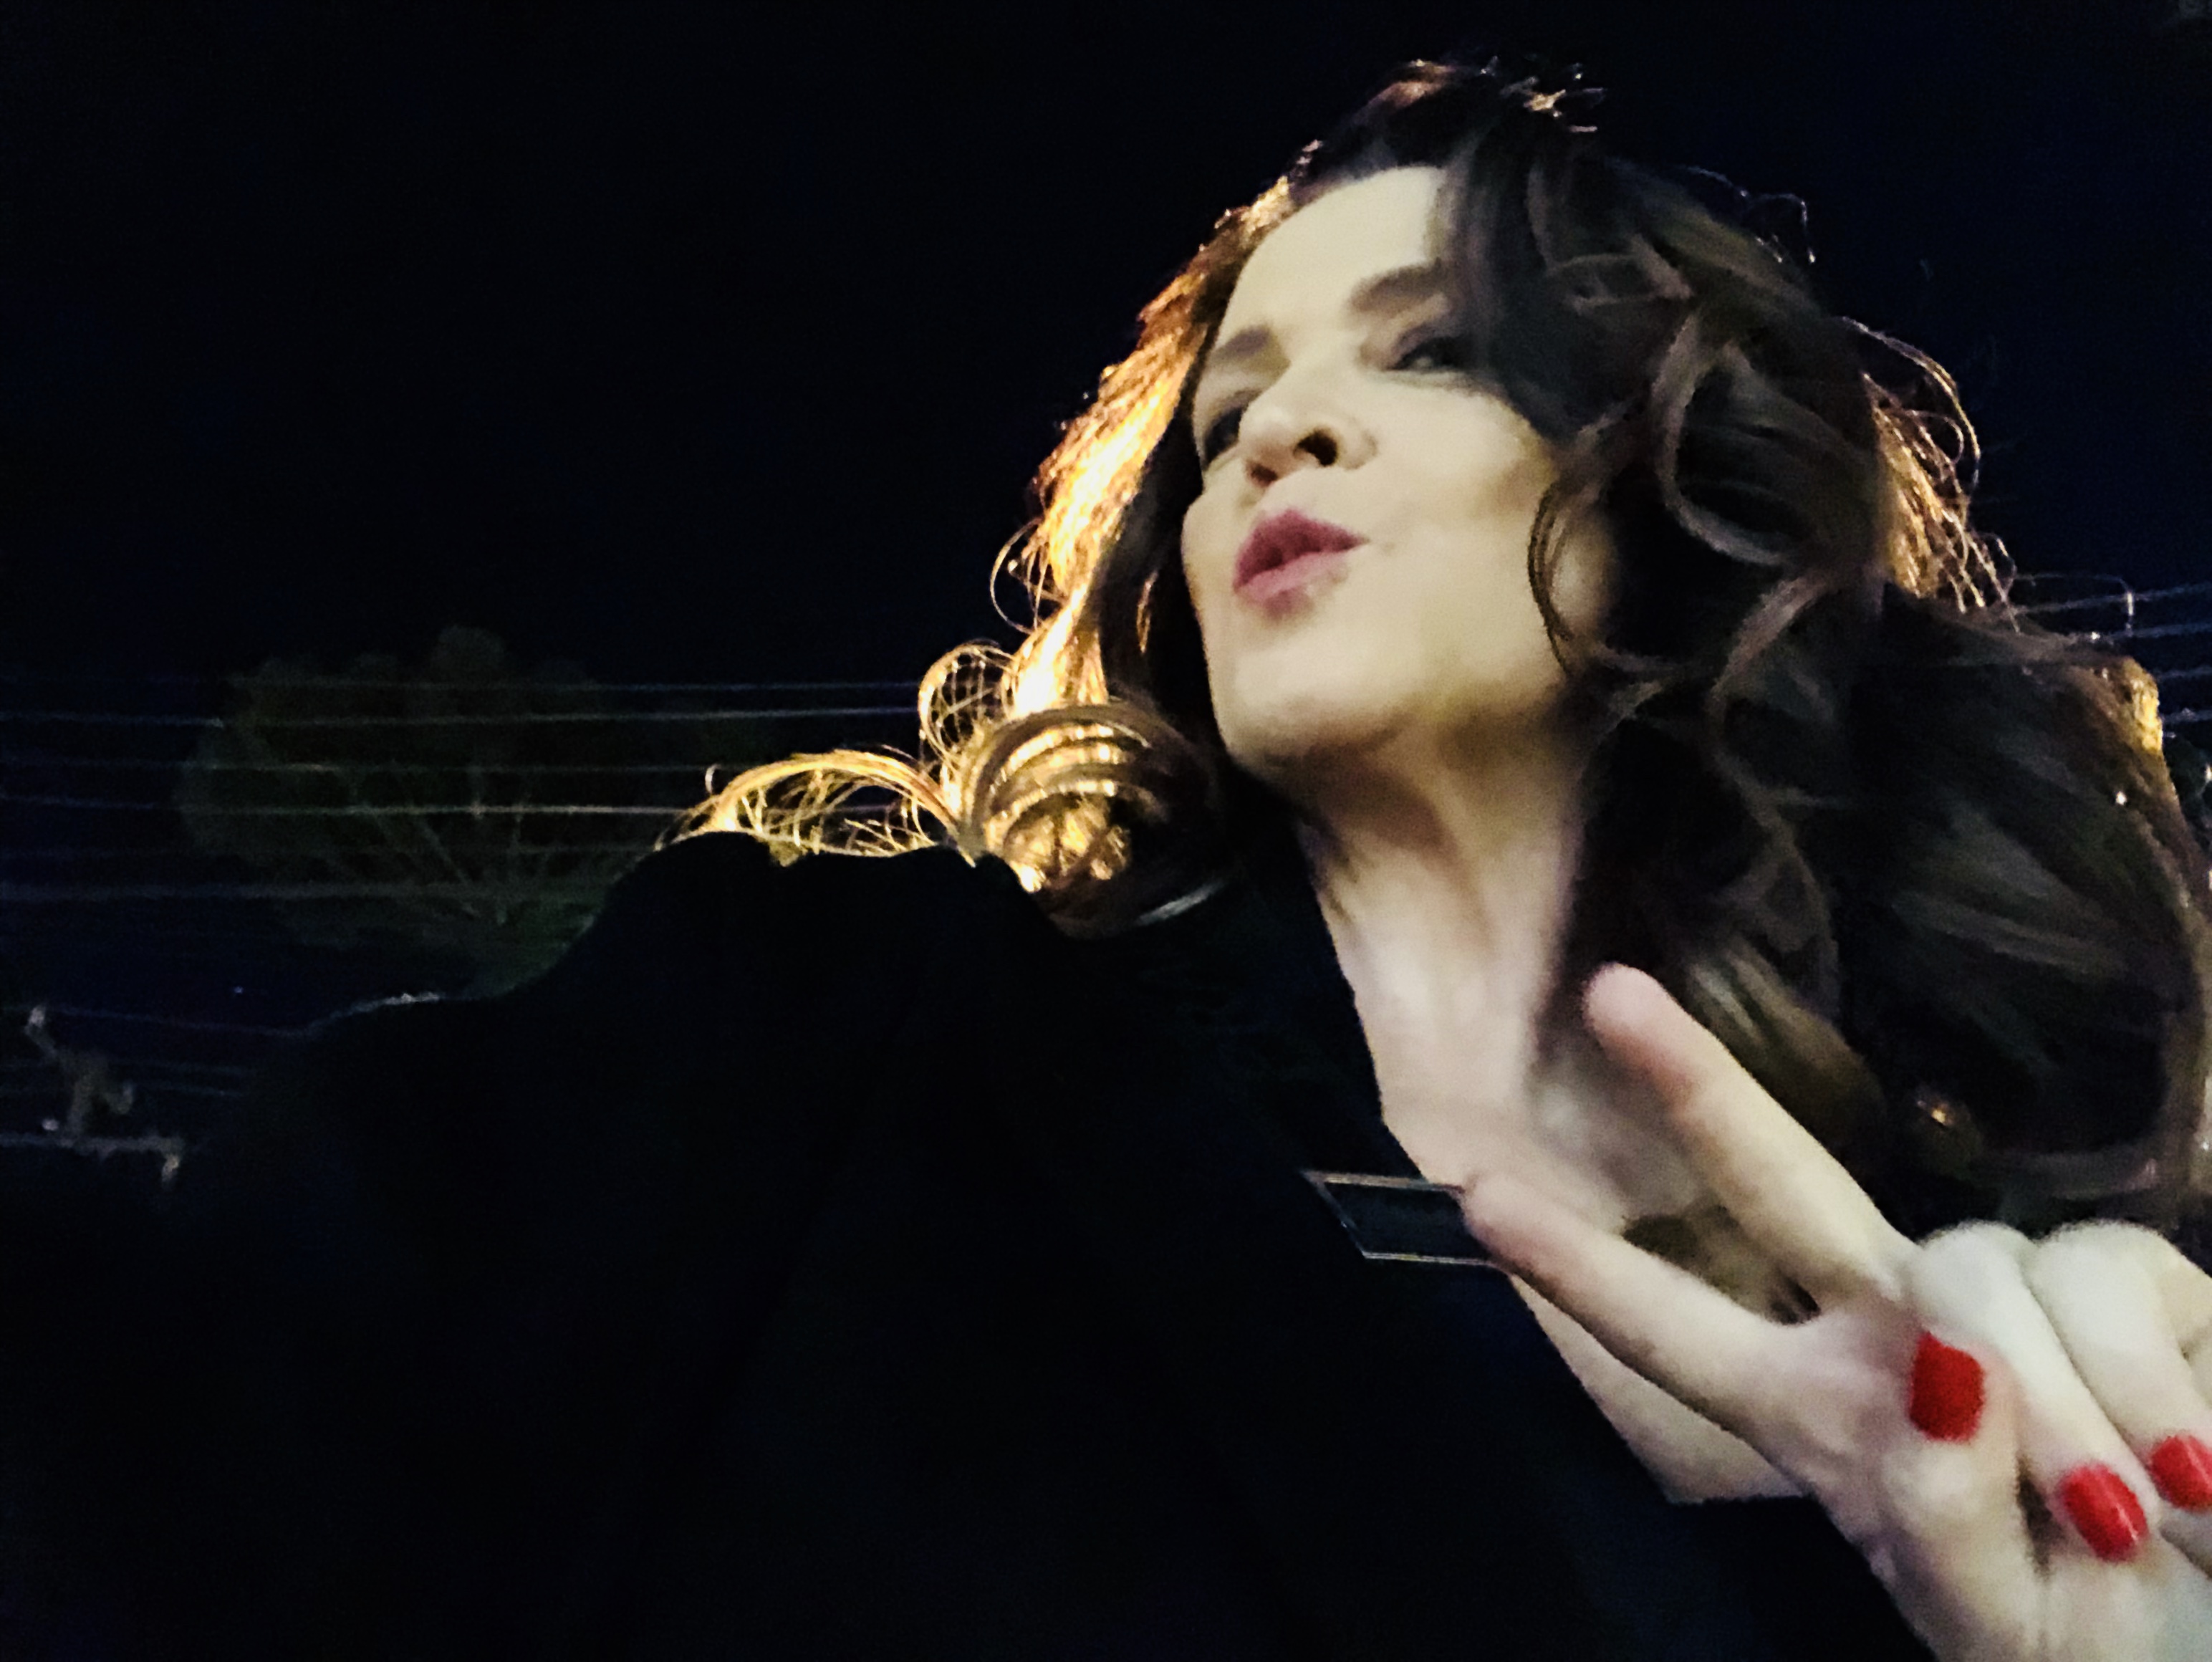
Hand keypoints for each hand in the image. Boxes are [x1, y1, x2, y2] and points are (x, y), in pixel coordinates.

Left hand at [1457, 965, 2211, 1661]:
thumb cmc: (2099, 1644)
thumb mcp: (1991, 1624)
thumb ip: (1937, 1512)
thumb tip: (1939, 1364)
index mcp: (1829, 1420)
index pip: (1680, 1334)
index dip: (1581, 1269)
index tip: (1475, 1198)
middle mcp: (1900, 1331)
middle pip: (1781, 1185)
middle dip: (1698, 1090)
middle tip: (1605, 993)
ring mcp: (2011, 1294)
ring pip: (1974, 1271)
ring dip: (2057, 1415)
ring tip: (2130, 1522)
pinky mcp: (2131, 1278)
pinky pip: (2103, 1279)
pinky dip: (2145, 1385)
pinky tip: (2196, 1467)